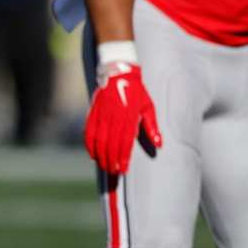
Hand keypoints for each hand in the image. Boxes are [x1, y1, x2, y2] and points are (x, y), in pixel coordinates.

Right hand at [84, 58, 162, 174]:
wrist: (119, 73)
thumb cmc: (137, 93)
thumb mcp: (148, 108)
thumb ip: (152, 127)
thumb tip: (159, 145)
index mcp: (128, 117)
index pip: (125, 142)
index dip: (123, 157)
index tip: (124, 169)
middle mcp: (113, 118)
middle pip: (110, 145)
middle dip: (112, 161)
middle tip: (114, 174)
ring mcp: (101, 116)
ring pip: (99, 141)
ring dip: (101, 156)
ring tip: (105, 168)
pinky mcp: (92, 113)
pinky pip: (88, 132)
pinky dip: (89, 145)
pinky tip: (92, 155)